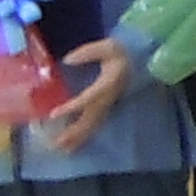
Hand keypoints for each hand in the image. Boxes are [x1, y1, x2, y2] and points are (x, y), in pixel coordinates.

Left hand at [33, 38, 132, 156]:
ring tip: (62, 149)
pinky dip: (84, 136)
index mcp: (108, 84)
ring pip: (93, 125)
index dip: (72, 107)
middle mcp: (108, 98)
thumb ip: (88, 52)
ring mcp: (108, 105)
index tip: (54, 113)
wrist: (141, 60)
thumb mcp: (108, 46)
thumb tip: (68, 61)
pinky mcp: (107, 108)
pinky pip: (95, 125)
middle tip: (56, 143)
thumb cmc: (123, 53)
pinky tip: (73, 144)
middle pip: (90, 119)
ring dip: (78, 138)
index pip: (88, 98)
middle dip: (73, 132)